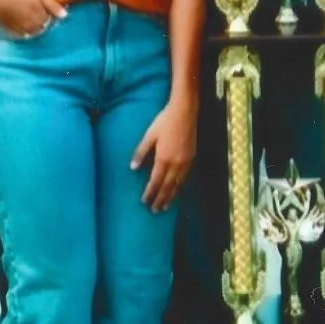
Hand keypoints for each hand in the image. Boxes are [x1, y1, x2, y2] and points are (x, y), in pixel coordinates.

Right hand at [0, 0, 66, 37]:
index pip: (48, 22)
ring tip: (31, 21)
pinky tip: (22, 25)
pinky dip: (23, 32)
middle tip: (38, 17)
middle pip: (40, 30)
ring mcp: (18, 26)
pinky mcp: (8, 28)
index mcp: (37, 11)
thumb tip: (65, 16)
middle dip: (42, 25)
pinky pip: (20, 35)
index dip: (48, 18)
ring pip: (30, 34)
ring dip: (33, 30)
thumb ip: (51, 5)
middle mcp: (28, 21)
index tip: (46, 13)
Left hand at [131, 92, 196, 209]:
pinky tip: (177, 190)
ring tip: (165, 206)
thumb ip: (141, 152)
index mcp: (163, 158)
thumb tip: (133, 168)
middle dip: (161, 199)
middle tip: (155, 210)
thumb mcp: (149, 135)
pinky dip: (180, 186)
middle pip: (167, 186)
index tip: (145, 202)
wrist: (184, 112)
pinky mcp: (192, 157)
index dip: (150, 192)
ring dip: (171, 196)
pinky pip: (185, 177)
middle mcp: (176, 163)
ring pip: (178, 184)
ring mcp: (185, 162)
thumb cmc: (164, 122)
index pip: (155, 181)